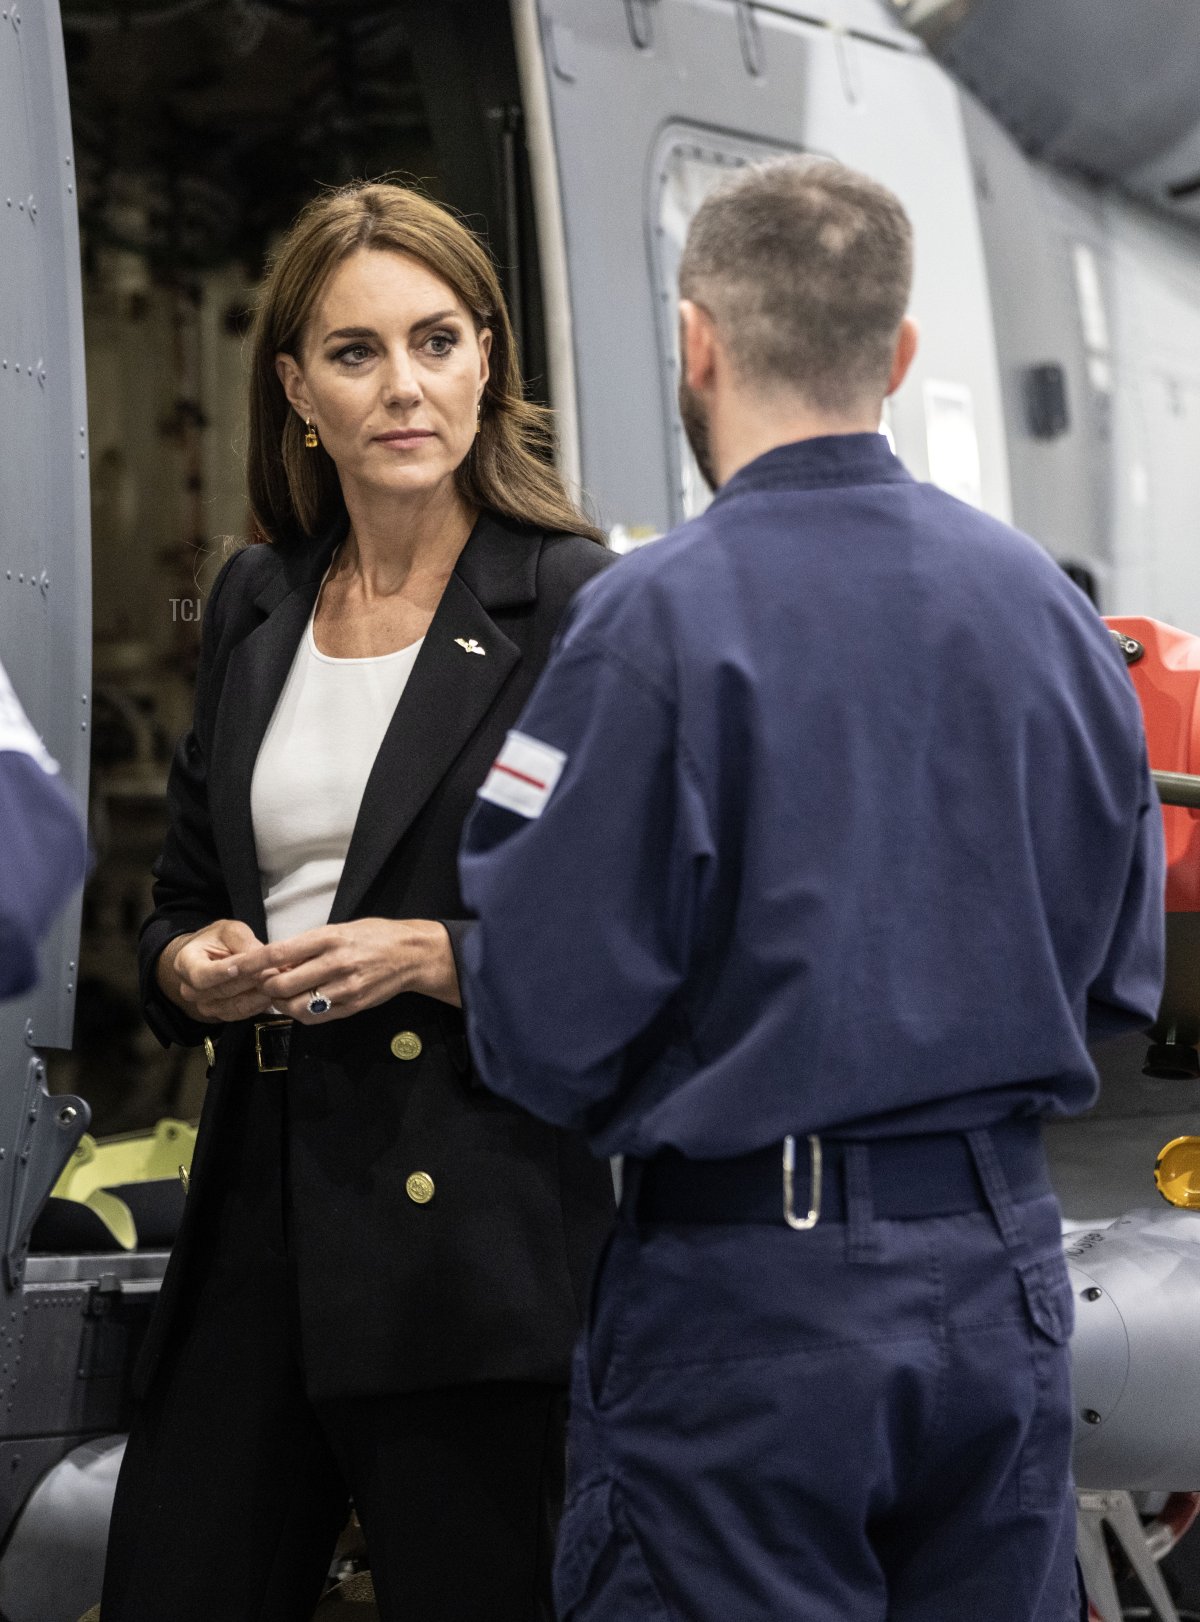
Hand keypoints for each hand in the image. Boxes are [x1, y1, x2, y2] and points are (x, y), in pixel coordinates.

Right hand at [158, 919, 274, 1022]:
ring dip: (260, 994)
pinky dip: (260, 1004)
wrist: (209, 956)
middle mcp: (191, 990)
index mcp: (186, 964)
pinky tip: (274, 992)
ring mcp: (205, 1006)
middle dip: (252, 980)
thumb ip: (244, 943)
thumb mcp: (230, 931)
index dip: (226, 971)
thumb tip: (266, 957)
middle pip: (223, 990)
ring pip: (235, 1005)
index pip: (203, 974)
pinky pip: (243, 1014)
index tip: (249, 964)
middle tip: (277, 970)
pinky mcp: (221, 1015)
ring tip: (280, 981)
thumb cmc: (218, 941)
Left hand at [234, 918, 460, 1023]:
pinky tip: (301, 1003)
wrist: (412, 954)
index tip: (237, 967)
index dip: (254, 963)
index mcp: (330, 938)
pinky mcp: (353, 1006)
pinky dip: (302, 1012)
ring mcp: (346, 988)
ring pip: (297, 1006)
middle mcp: (337, 963)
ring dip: (282, 1003)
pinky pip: (316, 1017)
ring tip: (283, 995)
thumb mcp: (340, 928)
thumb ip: (308, 945)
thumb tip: (276, 961)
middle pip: (284, 985)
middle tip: (265, 983)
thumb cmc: (374, 936)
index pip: (281, 953)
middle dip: (267, 987)